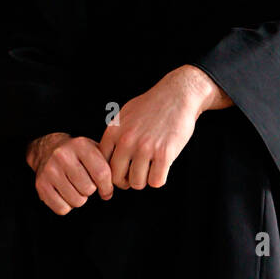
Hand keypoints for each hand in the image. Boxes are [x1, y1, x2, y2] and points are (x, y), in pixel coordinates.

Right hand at [25, 132, 113, 215]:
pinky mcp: (41, 185)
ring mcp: (50, 170)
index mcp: (80, 145)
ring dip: (80, 199)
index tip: (107, 191)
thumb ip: (108, 164)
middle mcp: (63, 156)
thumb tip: (120, 183)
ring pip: (76, 201)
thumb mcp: (94, 150)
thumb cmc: (78, 155)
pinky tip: (65, 194)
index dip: (107, 187)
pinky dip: (67, 206)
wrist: (47, 149)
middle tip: (87, 185)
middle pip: (88, 189)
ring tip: (76, 188)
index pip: (101, 173)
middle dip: (91, 191)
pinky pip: (62, 209)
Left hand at [99, 65, 230, 190]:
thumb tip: (104, 160)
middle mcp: (127, 140)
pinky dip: (159, 179)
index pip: (102, 165)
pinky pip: (156, 182)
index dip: (111, 173)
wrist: (177, 95)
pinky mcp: (164, 153)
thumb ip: (114, 136)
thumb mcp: (125, 115)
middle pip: (118, 179)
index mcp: (114, 131)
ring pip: (137, 183)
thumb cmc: (151, 106)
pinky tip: (162, 168)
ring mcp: (145, 147)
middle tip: (136, 175)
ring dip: (144, 180)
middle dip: (127, 181)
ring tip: (150, 169)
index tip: (122, 172)